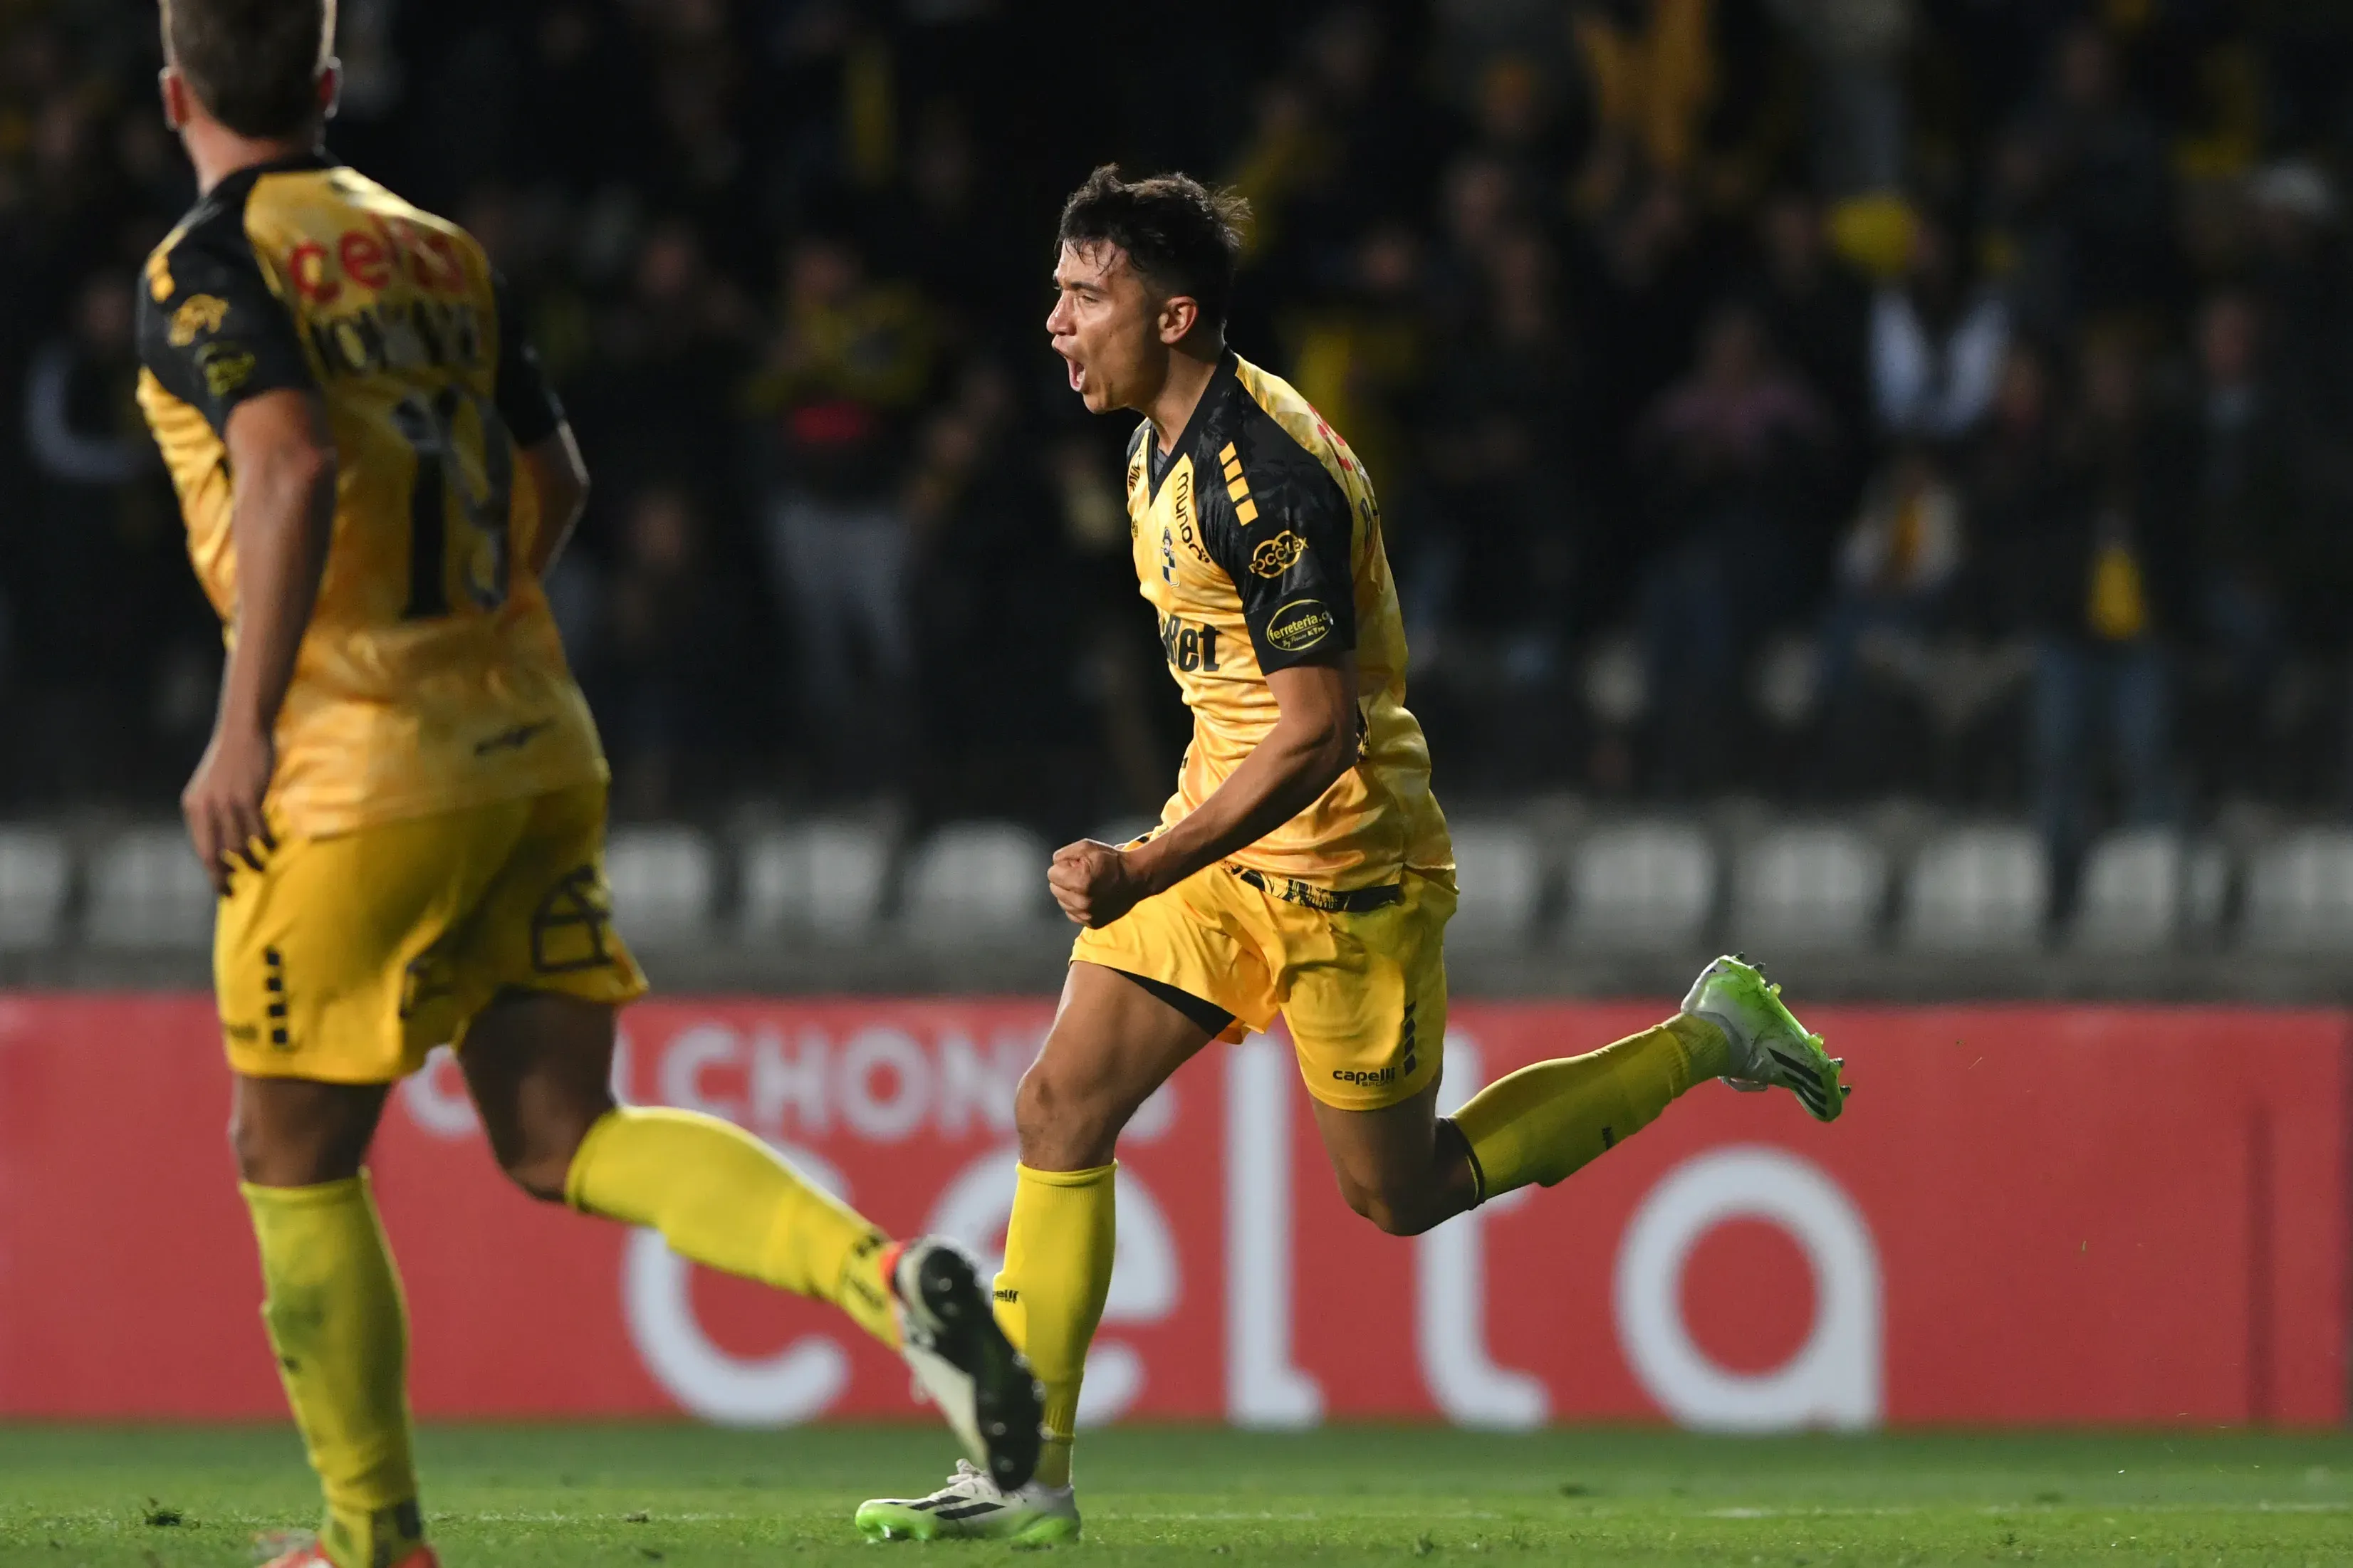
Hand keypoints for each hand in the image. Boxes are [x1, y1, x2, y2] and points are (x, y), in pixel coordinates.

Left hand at [182, 722, 276, 895]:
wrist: (242, 731)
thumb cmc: (230, 760)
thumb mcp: (211, 788)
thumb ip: (211, 813)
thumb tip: (222, 845)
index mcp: (193, 807)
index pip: (200, 850)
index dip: (212, 873)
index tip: (224, 888)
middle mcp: (205, 808)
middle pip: (214, 854)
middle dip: (224, 877)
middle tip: (236, 890)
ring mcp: (226, 803)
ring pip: (238, 845)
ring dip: (251, 861)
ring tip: (261, 867)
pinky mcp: (248, 797)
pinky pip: (258, 830)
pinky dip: (266, 842)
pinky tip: (272, 845)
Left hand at [1048, 839, 1153, 928]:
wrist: (1135, 878)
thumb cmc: (1112, 861)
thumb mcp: (1087, 847)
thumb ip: (1064, 854)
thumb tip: (1055, 863)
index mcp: (1079, 881)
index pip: (1051, 873)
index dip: (1063, 866)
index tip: (1076, 865)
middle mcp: (1082, 902)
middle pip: (1054, 889)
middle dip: (1065, 880)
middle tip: (1082, 875)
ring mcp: (1087, 915)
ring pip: (1062, 902)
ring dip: (1070, 894)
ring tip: (1087, 886)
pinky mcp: (1092, 923)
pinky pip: (1072, 914)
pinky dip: (1077, 906)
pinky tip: (1090, 897)